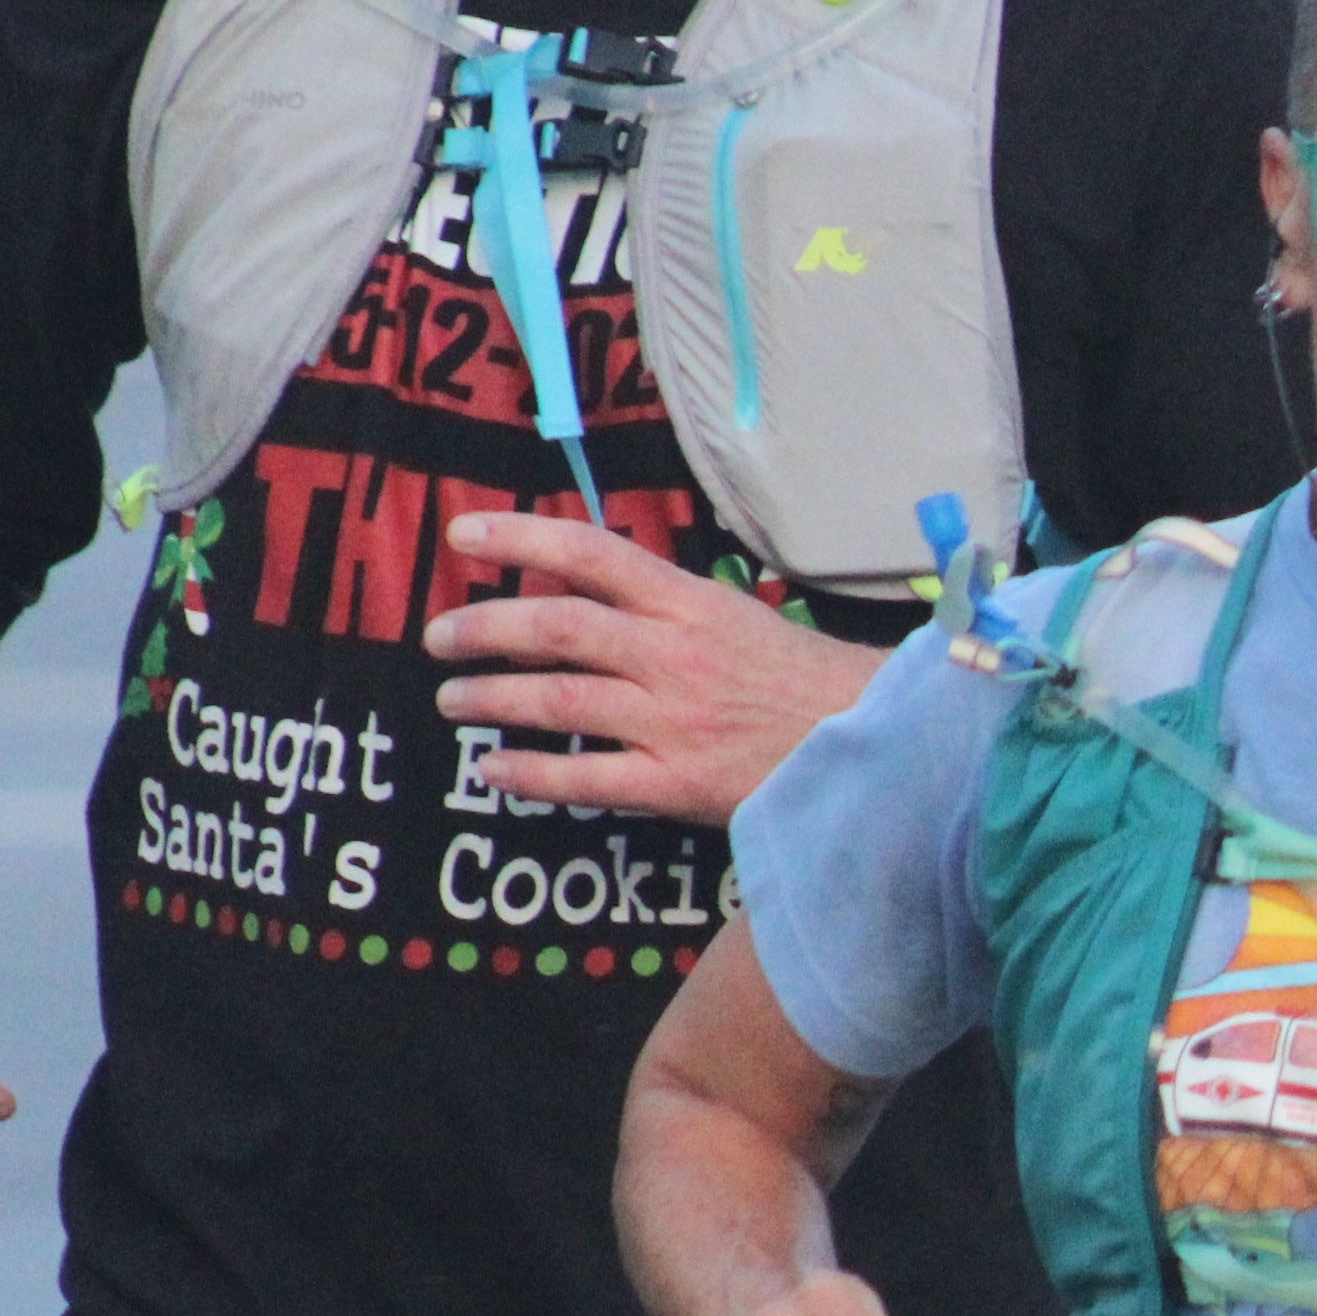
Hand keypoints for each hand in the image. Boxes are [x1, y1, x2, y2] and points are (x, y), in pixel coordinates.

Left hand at [430, 510, 887, 823]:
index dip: (522, 539)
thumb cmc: (810, 684)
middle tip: (439, 637)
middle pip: (557, 628)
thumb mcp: (743, 621)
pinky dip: (530, 774)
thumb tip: (595, 596)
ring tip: (453, 699)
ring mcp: (672, 722)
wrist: (877, 748)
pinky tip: (494, 770)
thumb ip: (671, 610)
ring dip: (491, 698)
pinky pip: (584, 779)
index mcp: (693, 606)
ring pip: (557, 700)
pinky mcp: (676, 784)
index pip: (595, 556)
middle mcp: (674, 657)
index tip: (465, 531)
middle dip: (485, 628)